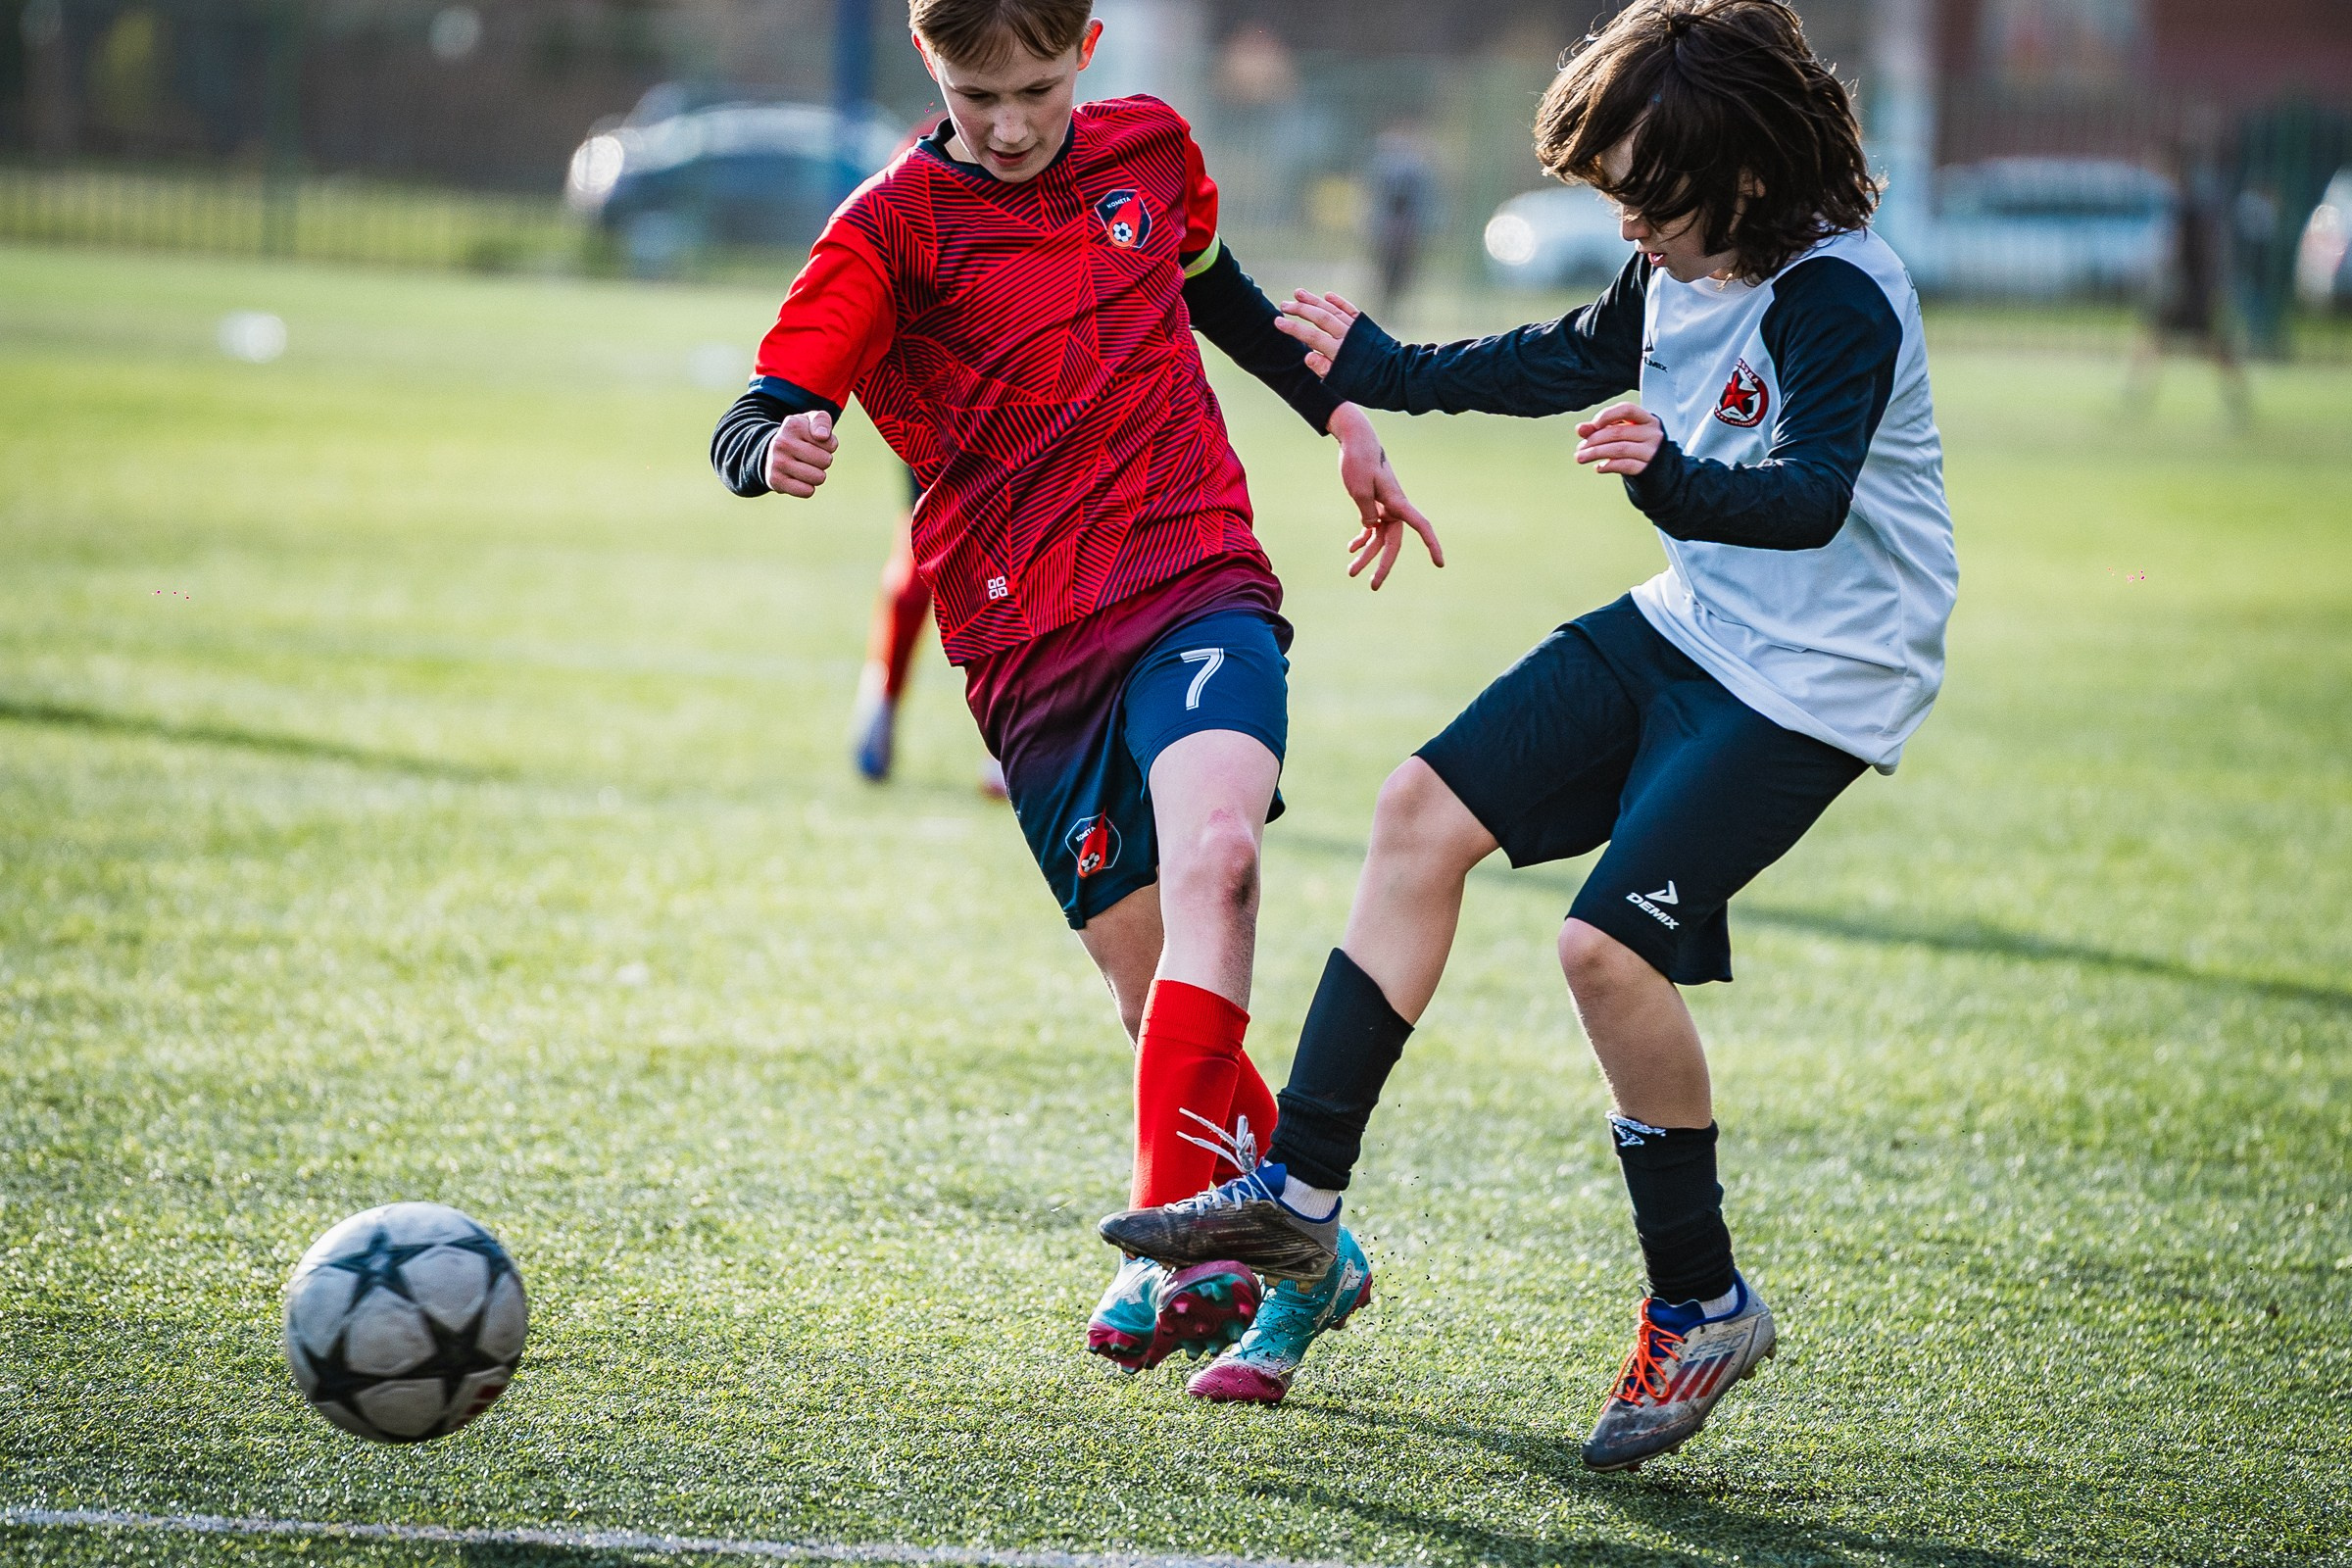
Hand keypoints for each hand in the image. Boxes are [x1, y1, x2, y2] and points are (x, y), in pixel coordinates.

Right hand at [764, 410, 837, 496]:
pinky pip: (807, 491)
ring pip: (818, 478)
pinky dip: (808, 488)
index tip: (817, 442)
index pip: (830, 445)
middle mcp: (782, 443)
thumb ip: (822, 421)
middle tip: (811, 457)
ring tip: (806, 467)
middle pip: (826, 461)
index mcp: (793, 426)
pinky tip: (799, 479)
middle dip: (824, 461)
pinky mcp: (776, 481)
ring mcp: (777, 462)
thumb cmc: (800, 435)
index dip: (829, 446)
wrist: (770, 451)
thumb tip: (822, 436)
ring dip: (817, 475)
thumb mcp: (811, 420)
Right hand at [1275, 289, 1361, 378]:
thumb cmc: (1369, 385)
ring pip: (1331, 310)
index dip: (1292, 328)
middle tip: (1284, 305)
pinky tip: (1327, 295)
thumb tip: (1307, 355)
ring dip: (1314, 300)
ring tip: (1298, 293)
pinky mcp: (1365, 325)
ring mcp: (1356, 329)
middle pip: (1319, 317)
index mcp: (1338, 352)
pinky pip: (1349, 310)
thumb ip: (1325, 369)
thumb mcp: (1345, 384)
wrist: (1398, 377)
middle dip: (1300, 309)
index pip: (1310, 336)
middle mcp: (1346, 336)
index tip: (1277, 321)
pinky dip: (1338, 302)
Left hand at [1328, 403, 1442, 589]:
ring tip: (1351, 572)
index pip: (1421, 527)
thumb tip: (1372, 529)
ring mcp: (1384, 507)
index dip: (1432, 545)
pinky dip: (1362, 539)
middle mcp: (1395, 508)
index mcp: (1397, 502)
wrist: (1355, 442)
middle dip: (1383, 566)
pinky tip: (1352, 549)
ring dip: (1365, 556)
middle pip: (1393, 543)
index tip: (1440, 564)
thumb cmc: (1358, 462)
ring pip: (1378, 539)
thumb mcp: (1359, 490)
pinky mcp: (1373, 504)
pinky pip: (1371, 528)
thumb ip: (1367, 513)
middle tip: (1373, 586)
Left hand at [1575, 402, 1662, 475]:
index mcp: (1647, 419)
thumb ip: (1600, 428)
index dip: (1608, 415)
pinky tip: (1598, 467)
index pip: (1627, 410)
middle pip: (1618, 432)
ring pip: (1619, 449)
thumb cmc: (1636, 445)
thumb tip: (1580, 429)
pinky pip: (1625, 465)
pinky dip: (1608, 466)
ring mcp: (1651, 451)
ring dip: (1596, 453)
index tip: (1593, 424)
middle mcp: (1652, 433)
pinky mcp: (1648, 468)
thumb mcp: (1621, 433)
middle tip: (1579, 448)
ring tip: (1581, 457)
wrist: (1657, 469)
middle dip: (1594, 439)